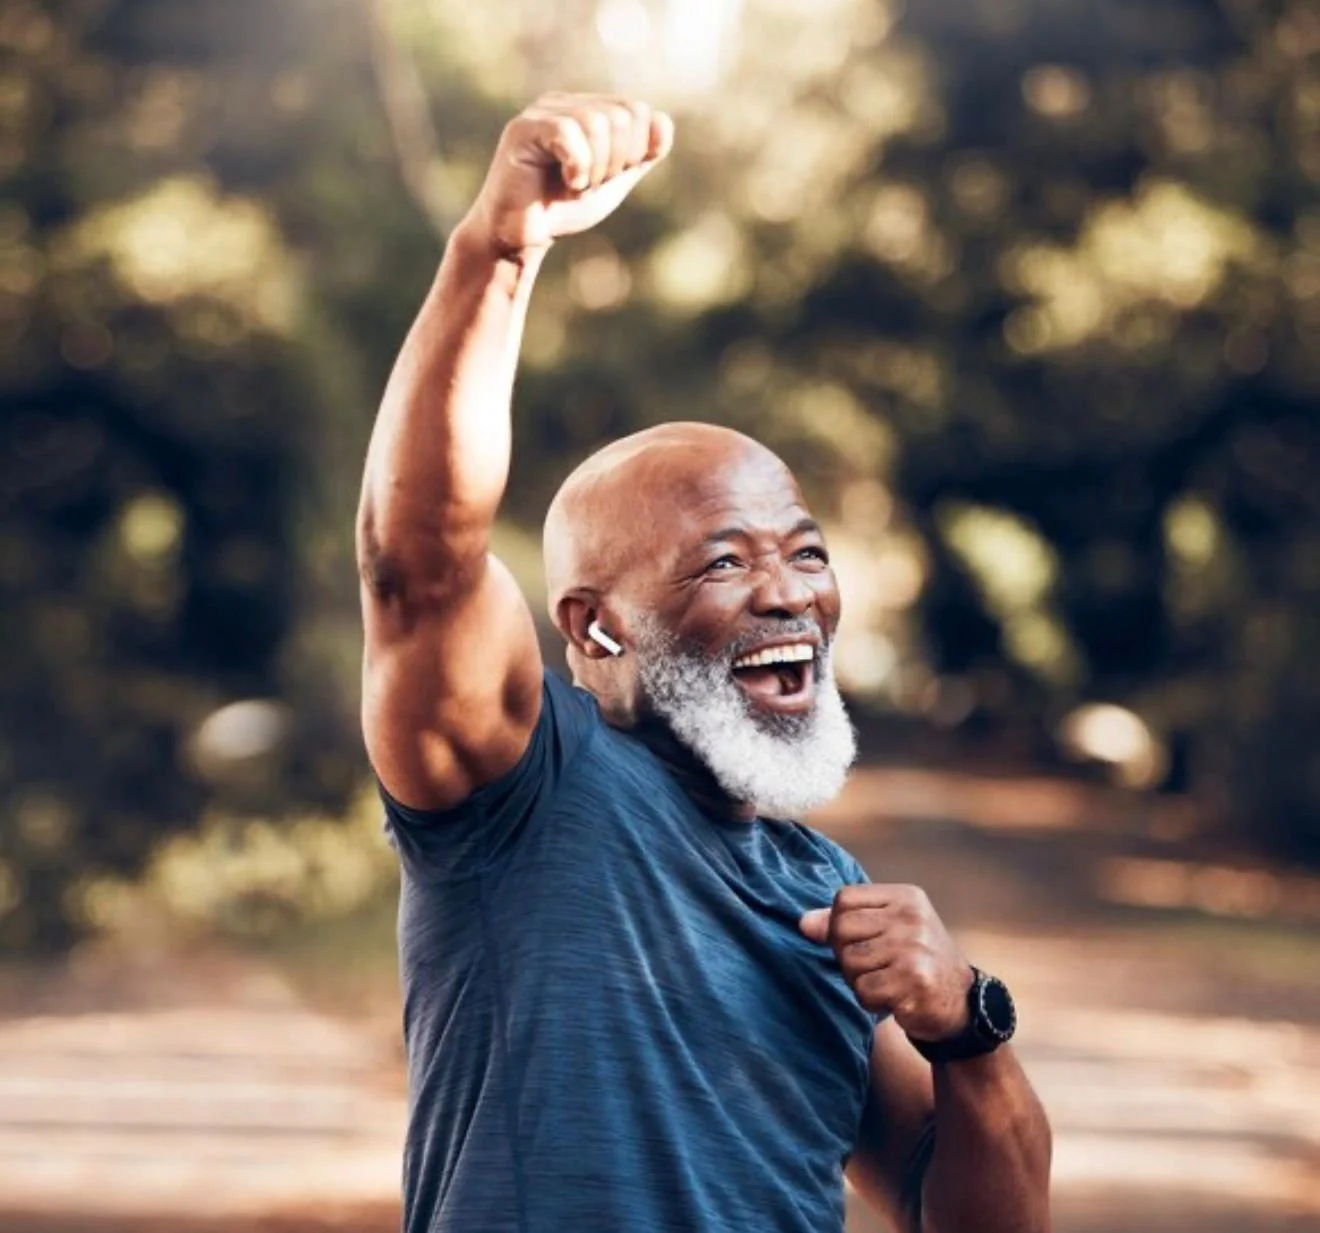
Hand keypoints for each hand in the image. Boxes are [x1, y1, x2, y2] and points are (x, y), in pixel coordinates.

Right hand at [465, 92, 673, 255]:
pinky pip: (569, 133)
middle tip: (591, 184)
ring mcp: (541, 111)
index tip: (609, 177)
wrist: (523, 238)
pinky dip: (579, 167)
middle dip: (617, 161)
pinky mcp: (523, 129)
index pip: (636, 110)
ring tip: (576, 185)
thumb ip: (642, 154)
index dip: (636, 150)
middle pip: (622, 115)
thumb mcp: (613, 181)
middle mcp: (564, 103)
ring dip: (597, 168)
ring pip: (598, 123)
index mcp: (586, 109)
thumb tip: (662, 121)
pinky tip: (567, 182)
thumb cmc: (563, 209)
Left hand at [800, 884, 974, 1041]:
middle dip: (847, 955)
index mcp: (905, 897)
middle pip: (841, 930)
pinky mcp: (914, 982)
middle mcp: (911, 918)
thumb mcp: (888, 929)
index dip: (839, 925)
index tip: (861, 941)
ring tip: (887, 981)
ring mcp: (914, 949)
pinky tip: (894, 997)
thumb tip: (803, 923)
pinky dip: (871, 1001)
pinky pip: (864, 991)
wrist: (962, 1002)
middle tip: (874, 966)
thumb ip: (844, 922)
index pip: (844, 900)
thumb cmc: (917, 961)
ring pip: (849, 963)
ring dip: (860, 981)